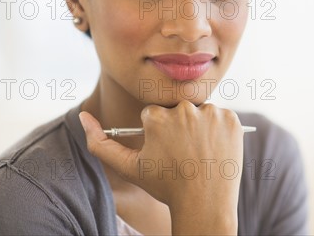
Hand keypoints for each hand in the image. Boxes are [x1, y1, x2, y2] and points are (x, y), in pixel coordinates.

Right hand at [79, 100, 243, 234]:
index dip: (159, 136)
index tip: (167, 153)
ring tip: (200, 153)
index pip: (154, 115)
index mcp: (157, 117)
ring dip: (200, 126)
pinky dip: (219, 129)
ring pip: (200, 112)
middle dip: (179, 128)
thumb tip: (83, 114)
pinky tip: (215, 149)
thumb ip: (100, 143)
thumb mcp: (129, 168)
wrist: (204, 204)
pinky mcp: (231, 118)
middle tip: (185, 155)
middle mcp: (183, 109)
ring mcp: (210, 113)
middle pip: (177, 111)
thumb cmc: (165, 186)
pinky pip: (221, 116)